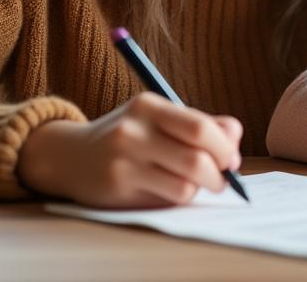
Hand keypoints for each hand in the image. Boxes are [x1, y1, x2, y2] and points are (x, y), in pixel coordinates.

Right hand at [17, 91, 242, 207]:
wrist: (71, 156)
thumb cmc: (129, 137)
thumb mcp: (159, 119)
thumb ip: (200, 123)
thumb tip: (234, 136)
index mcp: (148, 105)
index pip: (201, 127)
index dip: (225, 147)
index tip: (231, 159)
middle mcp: (133, 131)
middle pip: (197, 159)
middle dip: (220, 174)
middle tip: (221, 180)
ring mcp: (123, 161)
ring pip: (185, 185)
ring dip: (200, 190)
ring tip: (196, 185)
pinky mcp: (118, 189)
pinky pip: (166, 200)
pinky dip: (179, 199)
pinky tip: (171, 191)